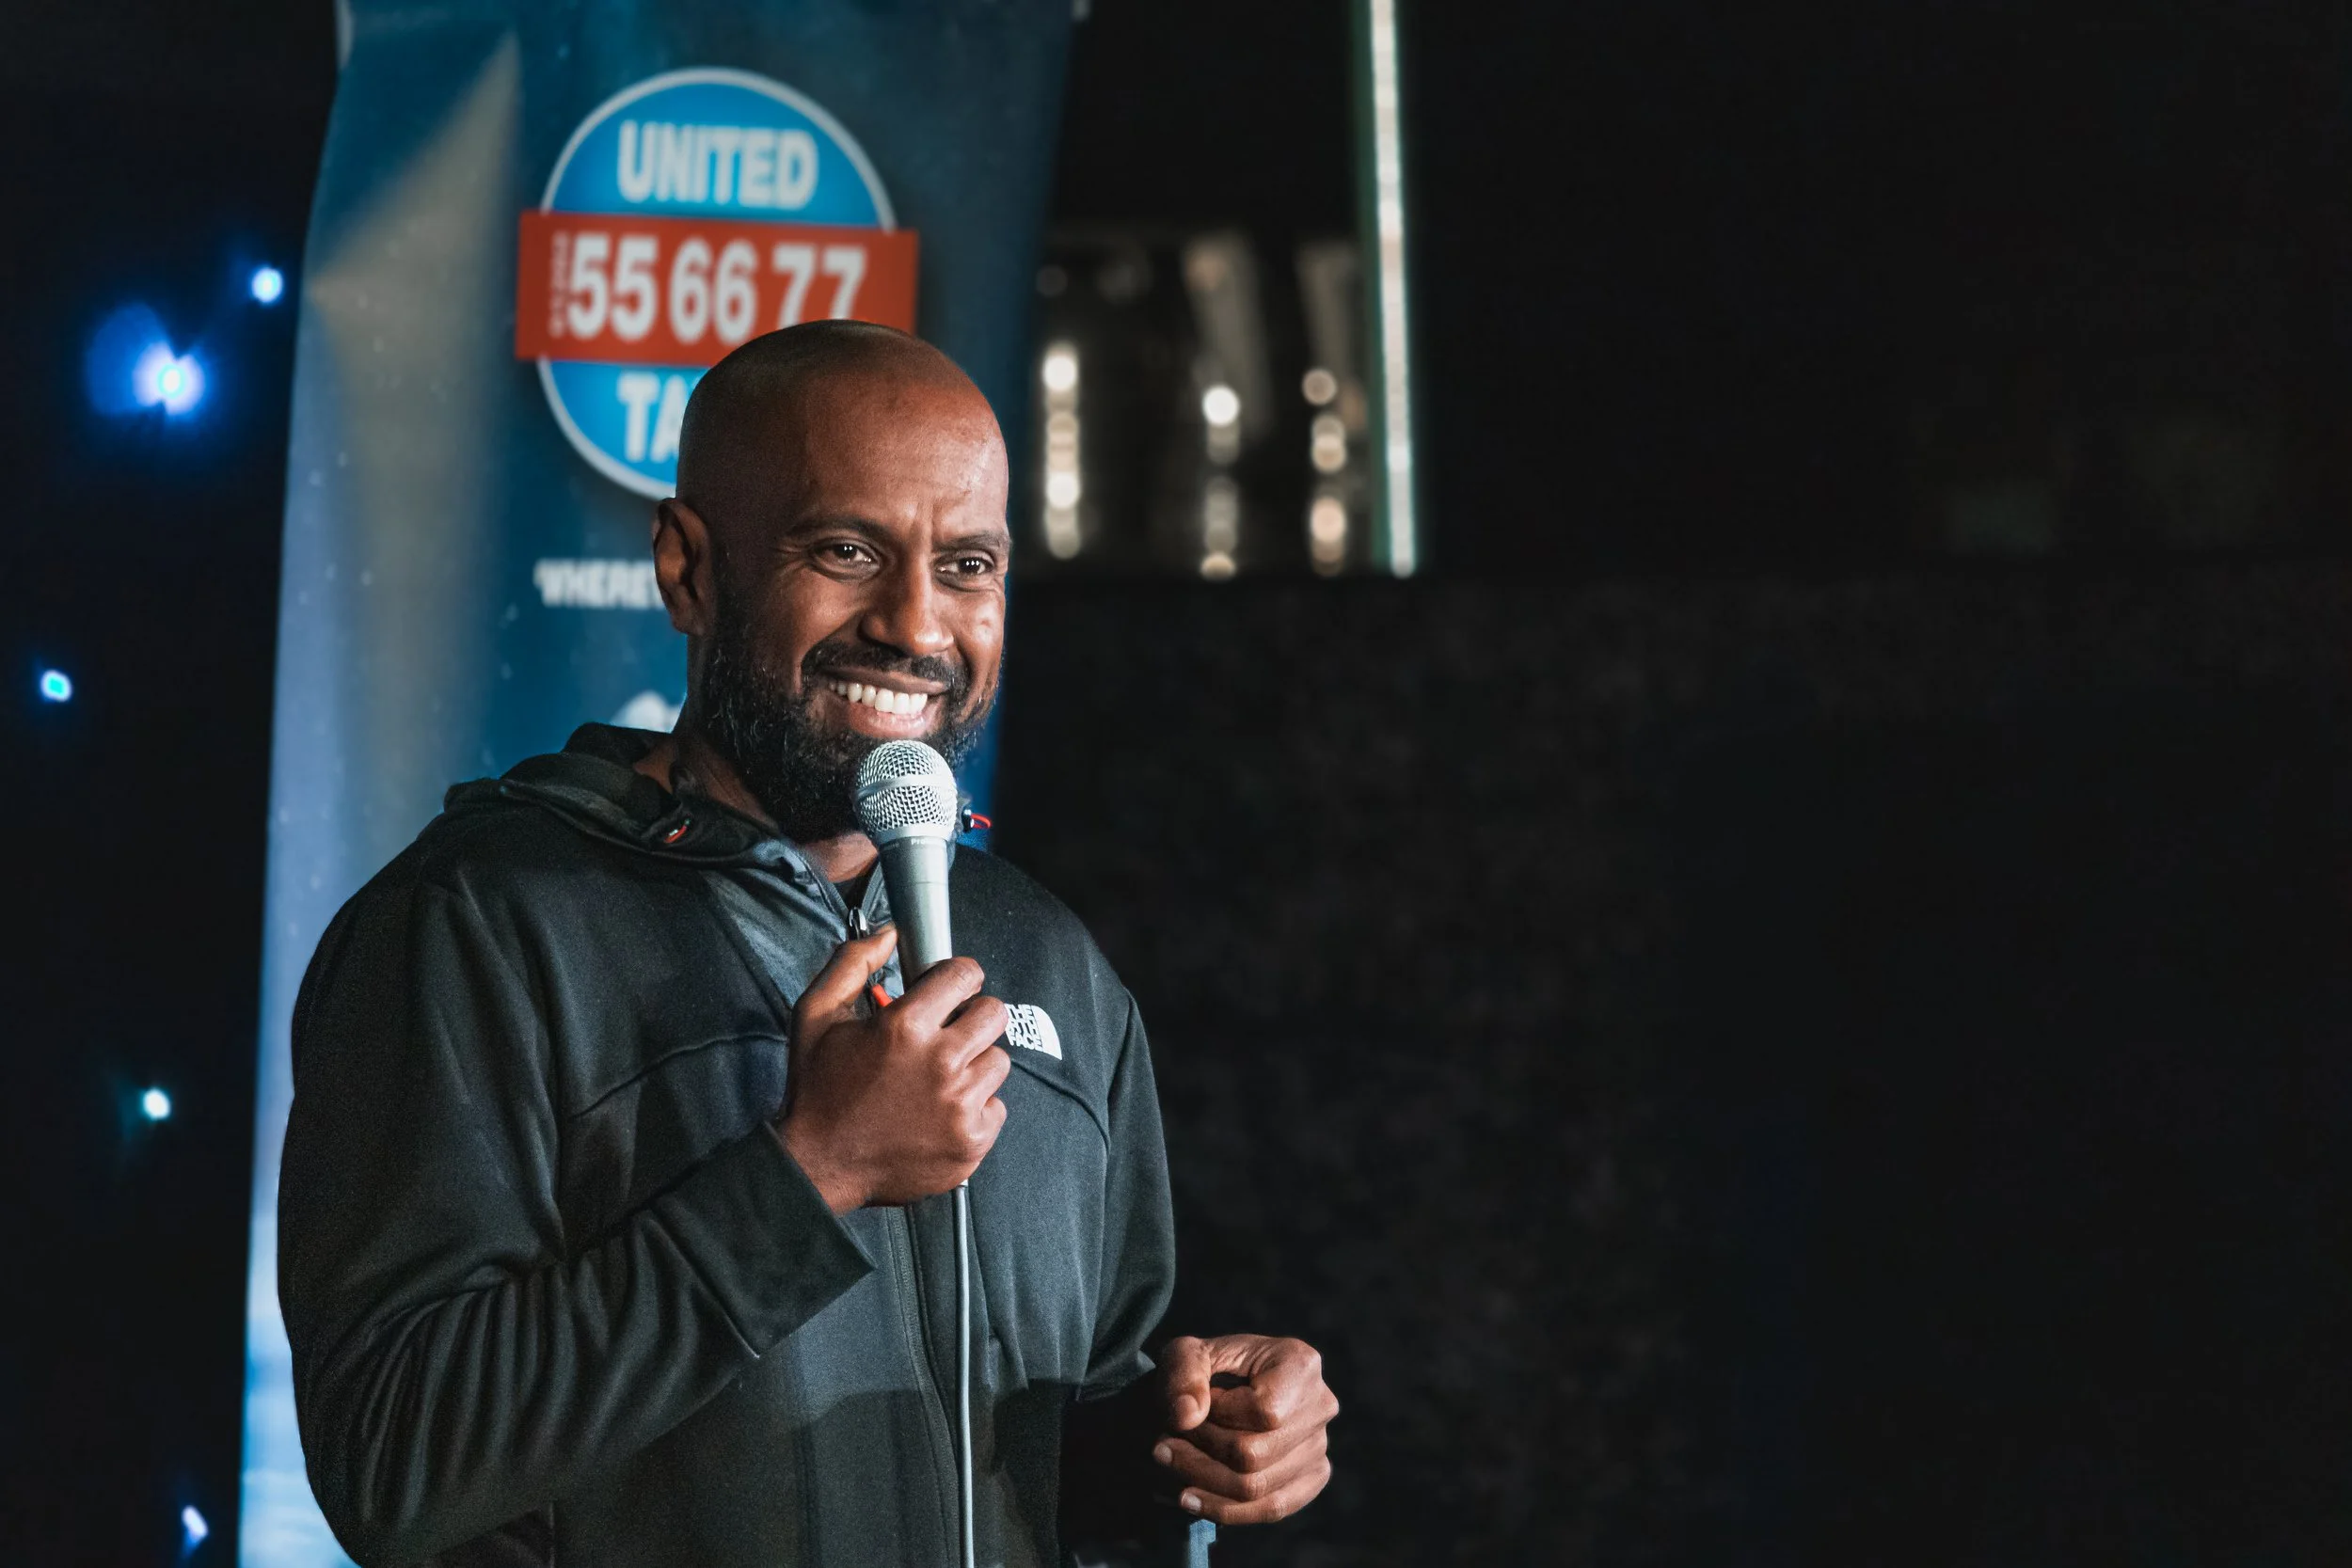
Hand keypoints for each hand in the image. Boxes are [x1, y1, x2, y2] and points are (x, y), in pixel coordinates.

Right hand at [773, 926, 1011, 1212]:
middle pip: (994, 1013)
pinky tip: (940, 1111)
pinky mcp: (972, 1142)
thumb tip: (889, 933)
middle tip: (945, 1034)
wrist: (816, 1166)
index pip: (965, 974)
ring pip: (998, 1061)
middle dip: (971, 1017)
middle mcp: (940, 1064)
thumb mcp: (815, 1015)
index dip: (956, 978)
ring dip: (973, 1064)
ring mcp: (960, 1106)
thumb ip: (852, 963)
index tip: (950, 990)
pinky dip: (975, 1107)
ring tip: (938, 1078)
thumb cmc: (818, 1091)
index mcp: (905, 1027)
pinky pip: (997, 1106)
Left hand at [1153, 1334, 1336, 1525]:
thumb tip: (1186, 1418)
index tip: (1192, 1408)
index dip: (1217, 1417)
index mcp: (1300, 1364)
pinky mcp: (1313, 1476)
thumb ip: (1182, 1375)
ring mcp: (1321, 1445)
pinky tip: (1191, 1499)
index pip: (1263, 1411)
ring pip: (1258, 1488)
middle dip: (1199, 1455)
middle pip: (1256, 1456)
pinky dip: (1226, 1510)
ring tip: (1169, 1467)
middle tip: (1162, 1446)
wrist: (1222, 1387)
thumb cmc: (1205, 1368)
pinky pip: (1273, 1508)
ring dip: (1203, 1483)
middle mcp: (1321, 1405)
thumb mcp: (1184, 1354)